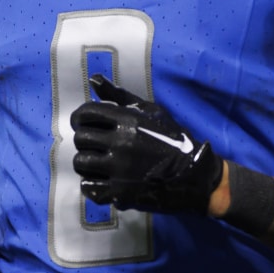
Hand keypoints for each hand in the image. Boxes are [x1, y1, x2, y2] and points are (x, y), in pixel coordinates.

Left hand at [70, 75, 222, 213]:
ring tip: (98, 163)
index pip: (85, 114)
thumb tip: (94, 79)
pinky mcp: (120, 192)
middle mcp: (121, 143)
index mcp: (127, 121)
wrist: (194, 175)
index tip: (83, 124)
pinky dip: (91, 184)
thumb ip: (120, 96)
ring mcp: (119, 169)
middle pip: (80, 139)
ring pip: (81, 163)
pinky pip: (88, 187)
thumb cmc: (172, 140)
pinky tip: (102, 180)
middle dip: (84, 141)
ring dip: (86, 162)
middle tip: (95, 145)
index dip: (79, 118)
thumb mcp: (151, 111)